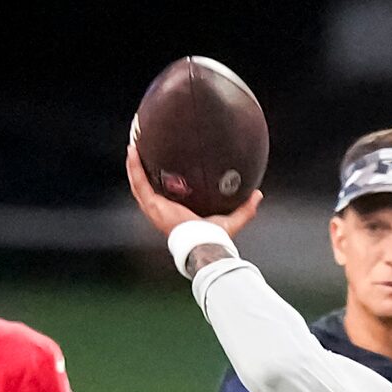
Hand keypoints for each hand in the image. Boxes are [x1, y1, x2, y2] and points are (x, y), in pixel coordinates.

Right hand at [123, 140, 261, 244]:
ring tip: (133, 147)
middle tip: (141, 150)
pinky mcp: (153, 205)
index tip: (160, 164)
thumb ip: (246, 208)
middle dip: (142, 169)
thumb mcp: (232, 219)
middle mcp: (162, 210)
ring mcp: (155, 208)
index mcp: (175, 213)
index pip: (163, 195)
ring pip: (138, 183)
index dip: (159, 181)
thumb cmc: (213, 237)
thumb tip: (258, 194)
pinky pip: (139, 183)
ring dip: (134, 166)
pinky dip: (134, 167)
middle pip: (146, 187)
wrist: (204, 243)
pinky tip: (133, 152)